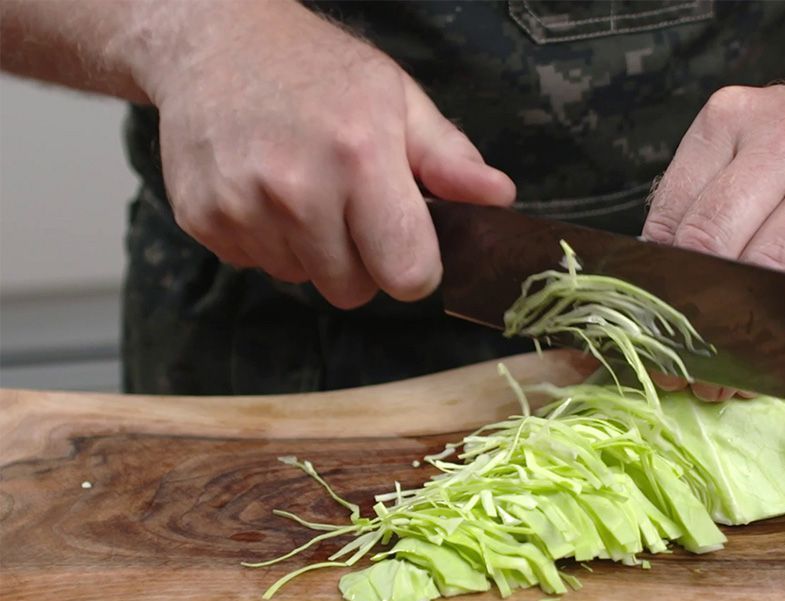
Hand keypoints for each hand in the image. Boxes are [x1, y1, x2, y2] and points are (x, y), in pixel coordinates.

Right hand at [144, 2, 513, 307]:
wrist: (213, 41)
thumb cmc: (318, 70)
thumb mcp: (397, 99)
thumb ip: (449, 158)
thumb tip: (500, 197)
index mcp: (361, 159)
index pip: (407, 275)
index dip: (412, 267)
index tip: (404, 241)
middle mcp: (298, 191)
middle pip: (352, 292)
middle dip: (360, 263)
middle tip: (348, 207)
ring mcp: (243, 208)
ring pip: (301, 280)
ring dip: (310, 251)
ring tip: (301, 189)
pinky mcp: (203, 220)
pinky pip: (255, 265)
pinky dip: (266, 240)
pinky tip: (263, 190)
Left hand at [642, 79, 784, 399]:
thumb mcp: (749, 147)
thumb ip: (701, 205)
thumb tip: (654, 290)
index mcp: (731, 119)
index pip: (673, 217)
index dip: (654, 284)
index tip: (649, 327)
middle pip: (714, 243)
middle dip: (691, 311)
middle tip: (680, 360)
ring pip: (771, 270)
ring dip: (742, 332)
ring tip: (725, 374)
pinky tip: (781, 356)